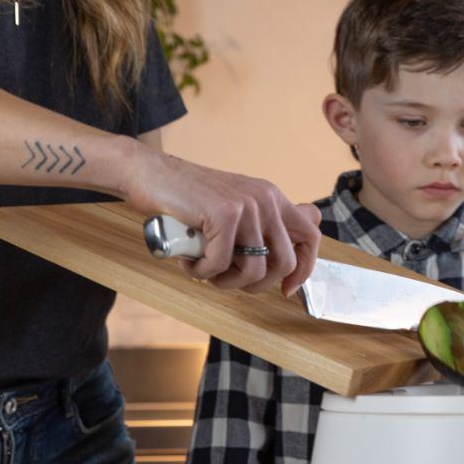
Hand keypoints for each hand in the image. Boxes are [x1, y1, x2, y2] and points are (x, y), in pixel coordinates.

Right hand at [121, 141, 320, 294]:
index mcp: (274, 199)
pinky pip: (221, 264)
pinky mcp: (224, 215)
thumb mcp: (236, 208)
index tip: (286, 289)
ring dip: (227, 282)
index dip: (304, 268)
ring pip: (253, 270)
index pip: (311, 236)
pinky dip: (202, 271)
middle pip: (284, 263)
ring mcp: (247, 206)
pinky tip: (189, 261)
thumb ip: (261, 227)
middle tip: (232, 281)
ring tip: (206, 271)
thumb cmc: (190, 200)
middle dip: (258, 284)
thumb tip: (289, 260)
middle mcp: (266, 200)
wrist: (152, 174)